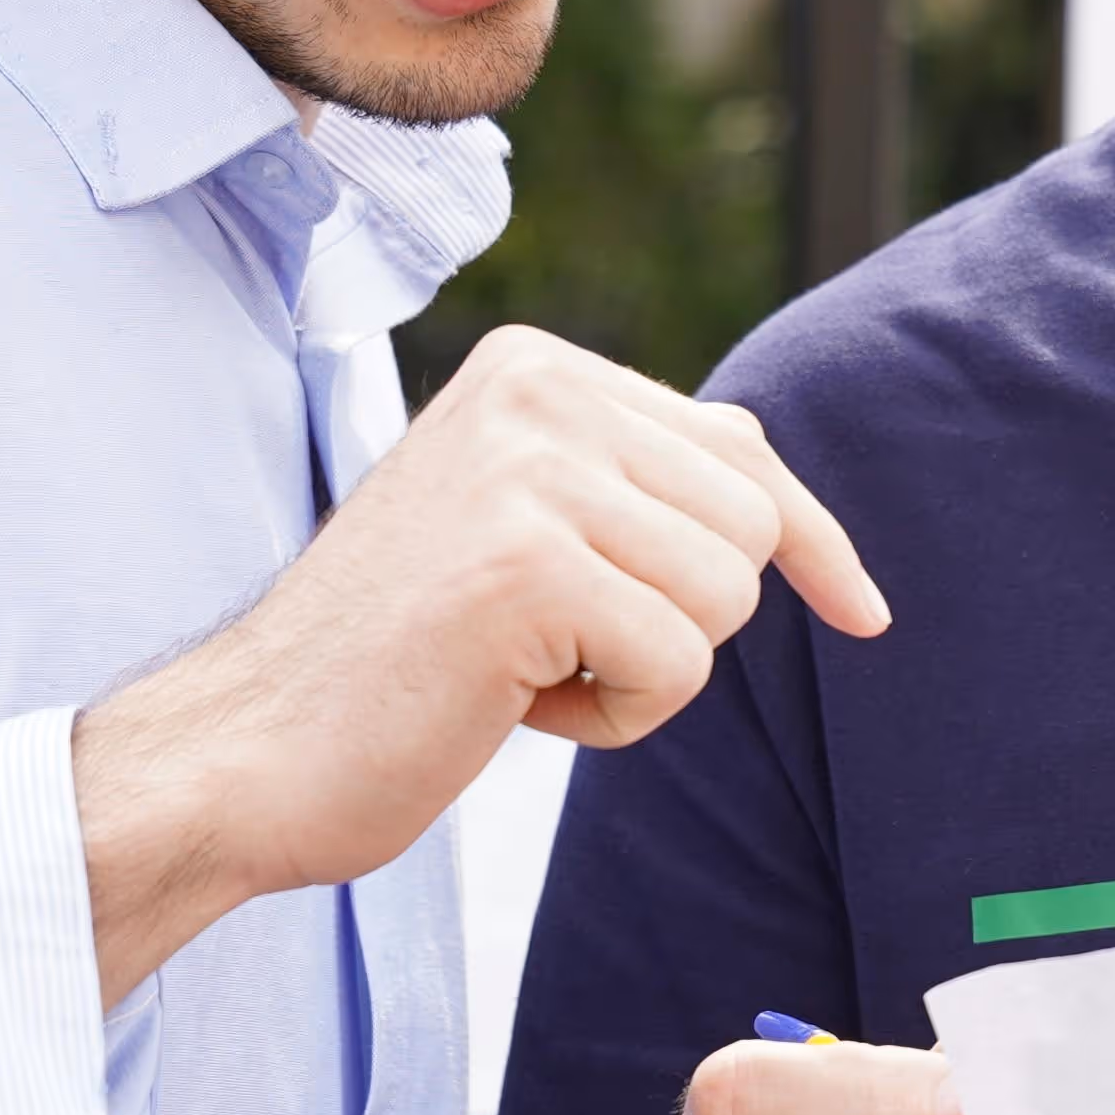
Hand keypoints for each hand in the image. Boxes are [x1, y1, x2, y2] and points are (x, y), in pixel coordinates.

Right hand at [71, 326, 883, 995]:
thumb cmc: (393, 659)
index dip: (815, 545)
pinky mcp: (526, 564)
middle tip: (556, 650)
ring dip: (647, 672)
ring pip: (727, 596)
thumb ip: (629, 474)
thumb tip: (766, 450)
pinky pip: (680, 665)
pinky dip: (616, 718)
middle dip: (685, 621)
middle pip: (753, 524)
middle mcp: (537, 389)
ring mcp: (528, 470)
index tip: (863, 613)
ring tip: (524, 671)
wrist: (251, 745)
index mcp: (538, 368)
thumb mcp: (517, 524)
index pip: (744, 448)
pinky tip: (512, 705)